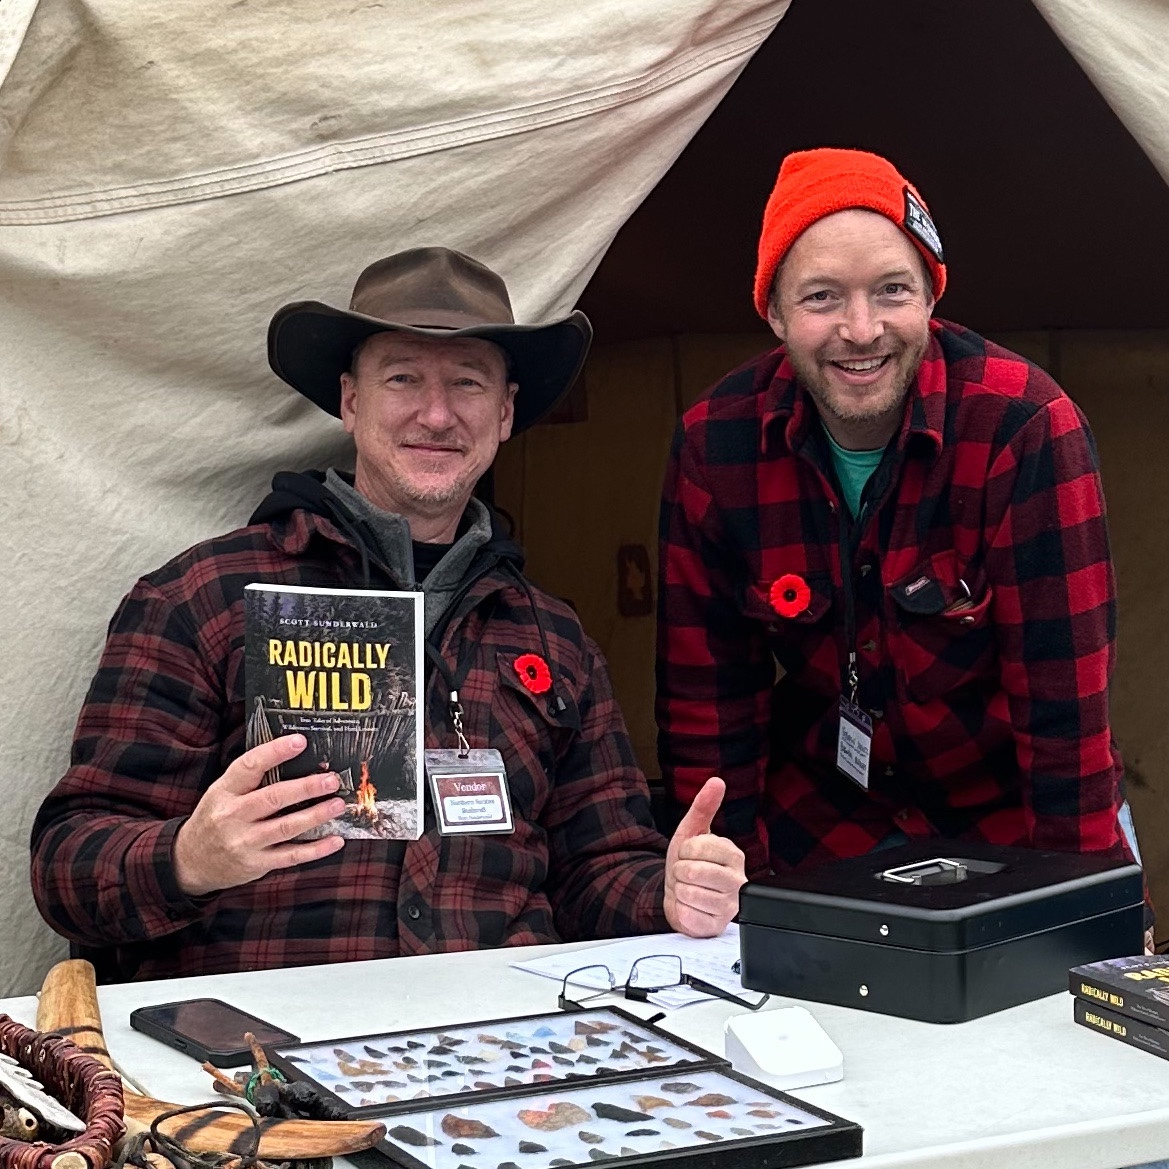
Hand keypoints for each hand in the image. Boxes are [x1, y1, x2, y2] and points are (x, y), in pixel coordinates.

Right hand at [173, 734, 345, 895]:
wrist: (191, 861)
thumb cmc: (217, 817)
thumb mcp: (222, 793)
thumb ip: (251, 779)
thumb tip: (295, 757)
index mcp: (224, 791)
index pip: (249, 767)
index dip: (275, 752)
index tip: (300, 741)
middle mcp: (232, 816)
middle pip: (273, 798)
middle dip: (306, 788)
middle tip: (331, 779)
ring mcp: (244, 842)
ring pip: (286, 827)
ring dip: (316, 815)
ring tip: (338, 804)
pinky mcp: (256, 864)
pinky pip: (291, 856)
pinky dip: (316, 849)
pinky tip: (336, 839)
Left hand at [663, 776, 746, 936]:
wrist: (680, 895)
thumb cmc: (689, 863)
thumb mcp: (692, 832)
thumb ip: (704, 806)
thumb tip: (716, 781)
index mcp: (734, 854)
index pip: (698, 847)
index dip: (684, 850)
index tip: (689, 854)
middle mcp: (737, 881)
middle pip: (692, 872)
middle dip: (679, 871)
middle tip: (686, 873)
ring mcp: (729, 906)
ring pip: (689, 894)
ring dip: (679, 891)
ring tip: (688, 889)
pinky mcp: (716, 926)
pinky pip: (687, 915)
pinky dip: (681, 910)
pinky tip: (690, 907)